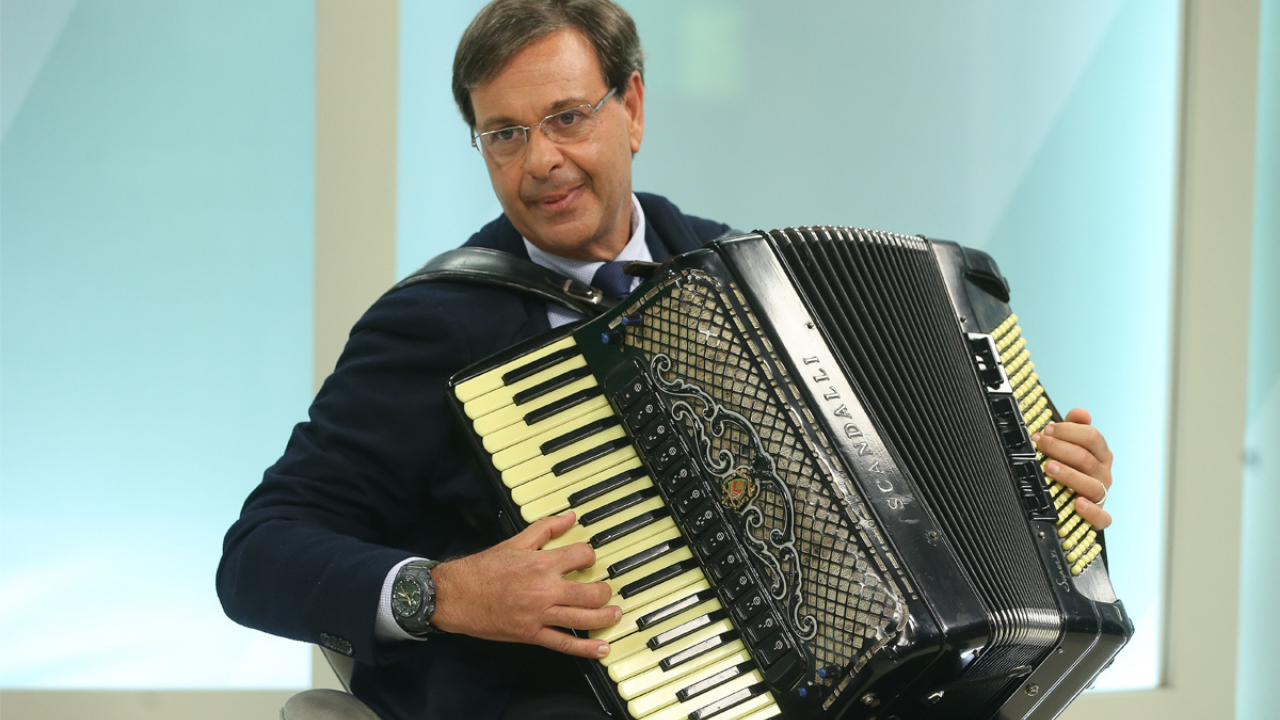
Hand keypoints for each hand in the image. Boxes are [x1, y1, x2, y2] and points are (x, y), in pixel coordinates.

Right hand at [429, 513, 619, 657]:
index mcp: (542, 564)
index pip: (581, 557)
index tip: (587, 559)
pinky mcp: (532, 634)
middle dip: (604, 591)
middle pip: (590, 592)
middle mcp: (545, 590)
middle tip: (606, 591)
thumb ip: (545, 528)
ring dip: (605, 617)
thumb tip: (569, 517)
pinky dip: (586, 648)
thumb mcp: (515, 543)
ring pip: (583, 618)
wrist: (455, 596)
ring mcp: (540, 615)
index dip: (589, 556)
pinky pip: (564, 644)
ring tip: (614, 614)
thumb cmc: (482, 570)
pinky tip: (602, 649)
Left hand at [1031, 408, 1112, 529]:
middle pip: (1086, 458)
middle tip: (1040, 443)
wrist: (1072, 500)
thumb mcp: (1072, 444)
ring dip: (1069, 475)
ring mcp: (1102, 494)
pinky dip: (1092, 512)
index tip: (1046, 430)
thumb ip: (1074, 427)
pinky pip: (1102, 517)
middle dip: (1059, 448)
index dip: (1068, 431)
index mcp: (1101, 454)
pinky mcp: (1098, 516)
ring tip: (1049, 467)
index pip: (1092, 437)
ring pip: (1091, 485)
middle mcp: (1103, 473)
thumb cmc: (1072, 467)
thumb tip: (1080, 413)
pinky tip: (1078, 504)